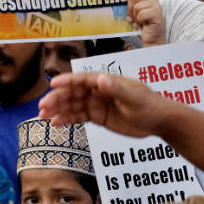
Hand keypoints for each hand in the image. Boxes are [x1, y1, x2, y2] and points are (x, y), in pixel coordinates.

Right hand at [38, 71, 171, 137]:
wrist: (161, 122)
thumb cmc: (151, 106)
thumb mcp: (134, 98)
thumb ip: (117, 89)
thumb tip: (101, 80)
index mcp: (107, 81)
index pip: (82, 79)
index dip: (67, 81)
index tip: (52, 84)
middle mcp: (99, 91)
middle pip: (73, 93)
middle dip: (57, 99)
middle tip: (42, 107)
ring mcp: (97, 104)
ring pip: (73, 105)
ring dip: (58, 110)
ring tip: (43, 116)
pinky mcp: (98, 117)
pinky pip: (79, 117)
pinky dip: (67, 119)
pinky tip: (56, 124)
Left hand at [126, 0, 165, 45]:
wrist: (152, 38)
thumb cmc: (144, 27)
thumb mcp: (135, 14)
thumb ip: (132, 6)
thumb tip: (126, 1)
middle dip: (130, 10)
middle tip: (134, 18)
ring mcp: (155, 5)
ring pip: (136, 6)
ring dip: (135, 17)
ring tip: (141, 22)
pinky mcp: (156, 12)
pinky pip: (140, 13)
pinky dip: (140, 21)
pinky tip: (145, 24)